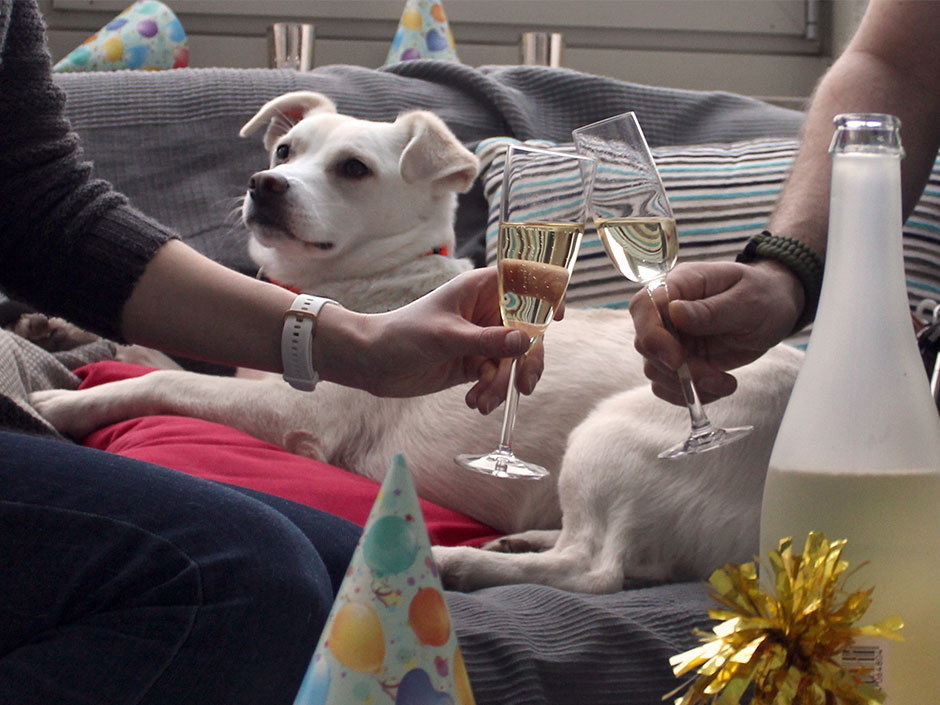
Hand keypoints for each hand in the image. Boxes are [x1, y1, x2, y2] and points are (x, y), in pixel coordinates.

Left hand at [314, 267, 546, 405]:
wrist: (371, 363)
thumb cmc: (402, 334)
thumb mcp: (446, 336)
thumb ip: (487, 341)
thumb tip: (526, 342)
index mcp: (481, 288)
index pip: (525, 280)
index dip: (546, 294)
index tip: (555, 318)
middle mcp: (487, 311)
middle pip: (528, 331)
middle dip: (527, 361)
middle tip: (524, 385)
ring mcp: (482, 339)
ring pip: (513, 361)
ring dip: (503, 384)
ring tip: (483, 401)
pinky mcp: (474, 364)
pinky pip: (497, 378)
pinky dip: (491, 392)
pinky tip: (475, 403)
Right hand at [629, 259, 802, 404]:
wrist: (775, 308)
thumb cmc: (764, 294)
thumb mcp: (748, 300)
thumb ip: (712, 310)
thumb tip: (674, 312)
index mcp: (679, 284)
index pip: (644, 307)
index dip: (654, 338)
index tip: (678, 362)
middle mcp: (666, 310)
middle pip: (647, 344)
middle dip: (679, 369)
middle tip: (716, 377)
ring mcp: (671, 336)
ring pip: (655, 369)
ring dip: (688, 385)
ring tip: (724, 382)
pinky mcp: (679, 358)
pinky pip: (667, 383)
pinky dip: (689, 394)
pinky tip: (716, 387)